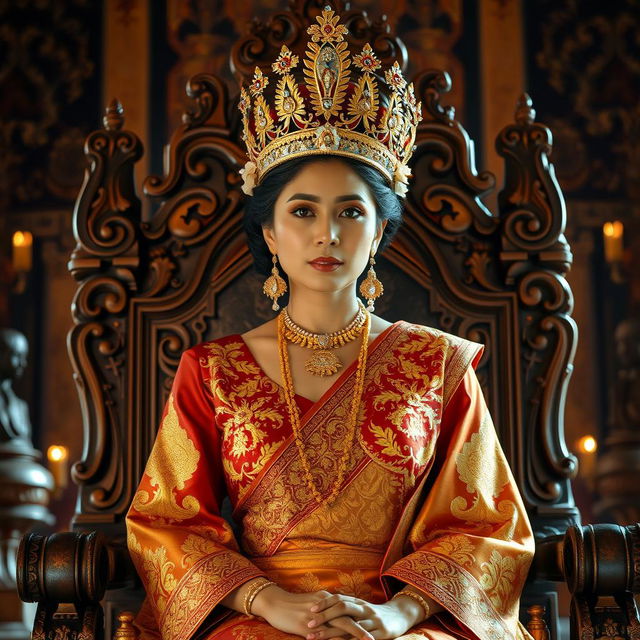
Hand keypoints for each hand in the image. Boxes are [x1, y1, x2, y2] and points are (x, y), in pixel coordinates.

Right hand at [252, 586, 372, 639]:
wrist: (272, 602)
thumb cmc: (290, 604)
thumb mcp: (310, 603)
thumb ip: (324, 608)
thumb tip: (335, 615)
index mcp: (325, 598)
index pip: (347, 608)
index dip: (361, 618)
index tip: (373, 626)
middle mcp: (323, 606)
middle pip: (348, 616)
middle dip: (363, 628)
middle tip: (377, 637)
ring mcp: (315, 617)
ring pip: (340, 627)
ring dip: (354, 636)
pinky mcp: (306, 627)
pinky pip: (325, 636)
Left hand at [305, 593, 424, 639]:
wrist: (401, 615)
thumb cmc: (376, 614)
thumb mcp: (362, 608)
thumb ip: (347, 608)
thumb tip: (325, 609)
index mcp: (358, 601)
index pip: (338, 598)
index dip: (324, 603)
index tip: (310, 610)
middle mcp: (363, 608)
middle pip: (342, 608)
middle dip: (324, 616)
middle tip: (309, 625)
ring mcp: (372, 620)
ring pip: (350, 626)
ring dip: (331, 633)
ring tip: (316, 639)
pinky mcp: (380, 632)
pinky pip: (361, 638)